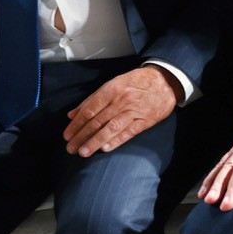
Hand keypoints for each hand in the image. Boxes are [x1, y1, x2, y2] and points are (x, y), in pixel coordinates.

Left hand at [62, 65, 179, 156]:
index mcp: (112, 89)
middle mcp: (122, 100)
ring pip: (111, 128)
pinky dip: (116, 141)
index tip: (67, 135)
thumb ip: (92, 99)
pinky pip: (129, 132)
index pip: (90, 110)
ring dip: (95, 142)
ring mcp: (135, 111)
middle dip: (82, 136)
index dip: (77, 124)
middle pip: (98, 121)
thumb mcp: (114, 83)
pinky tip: (105, 148)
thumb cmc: (137, 82)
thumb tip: (72, 114)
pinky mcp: (146, 120)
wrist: (165, 81)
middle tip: (71, 148)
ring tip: (84, 152)